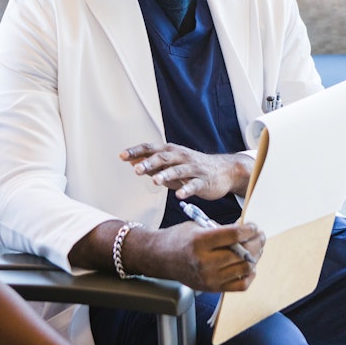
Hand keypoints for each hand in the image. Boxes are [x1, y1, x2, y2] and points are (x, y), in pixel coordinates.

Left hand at [120, 142, 253, 198]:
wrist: (224, 171)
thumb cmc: (192, 168)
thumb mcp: (171, 164)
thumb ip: (152, 164)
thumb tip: (131, 161)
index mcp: (171, 152)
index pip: (151, 148)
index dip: (136, 151)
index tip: (122, 156)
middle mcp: (181, 157)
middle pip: (163, 158)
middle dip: (150, 163)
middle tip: (136, 170)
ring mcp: (193, 169)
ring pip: (178, 170)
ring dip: (166, 175)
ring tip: (156, 181)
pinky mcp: (203, 181)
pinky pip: (194, 185)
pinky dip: (187, 190)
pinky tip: (179, 196)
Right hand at [137, 221, 265, 291]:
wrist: (160, 258)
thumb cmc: (178, 239)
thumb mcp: (197, 226)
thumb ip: (220, 230)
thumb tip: (245, 230)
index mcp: (200, 242)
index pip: (233, 235)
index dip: (249, 230)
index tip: (254, 226)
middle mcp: (205, 261)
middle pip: (242, 253)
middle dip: (256, 243)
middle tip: (260, 236)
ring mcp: (209, 278)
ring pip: (244, 269)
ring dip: (254, 258)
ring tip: (255, 249)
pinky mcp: (212, 288)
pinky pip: (240, 285)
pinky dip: (249, 275)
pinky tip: (249, 266)